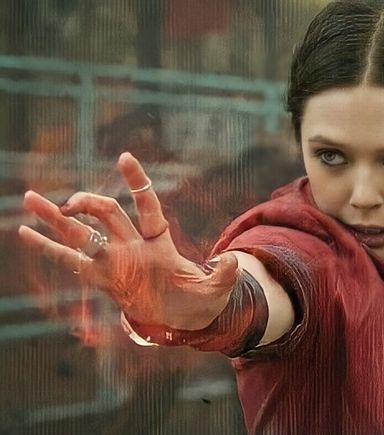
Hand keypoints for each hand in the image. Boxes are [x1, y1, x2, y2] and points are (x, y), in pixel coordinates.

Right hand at [18, 152, 236, 327]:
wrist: (187, 319)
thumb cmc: (203, 300)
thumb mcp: (218, 289)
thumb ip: (224, 274)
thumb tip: (233, 261)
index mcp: (160, 241)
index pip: (147, 205)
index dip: (137, 182)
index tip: (125, 156)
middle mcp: (133, 245)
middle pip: (107, 215)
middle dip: (89, 202)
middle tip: (70, 201)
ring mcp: (115, 261)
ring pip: (82, 233)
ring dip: (57, 217)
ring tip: (29, 198)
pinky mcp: (102, 280)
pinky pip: (70, 261)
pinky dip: (48, 248)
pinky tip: (24, 233)